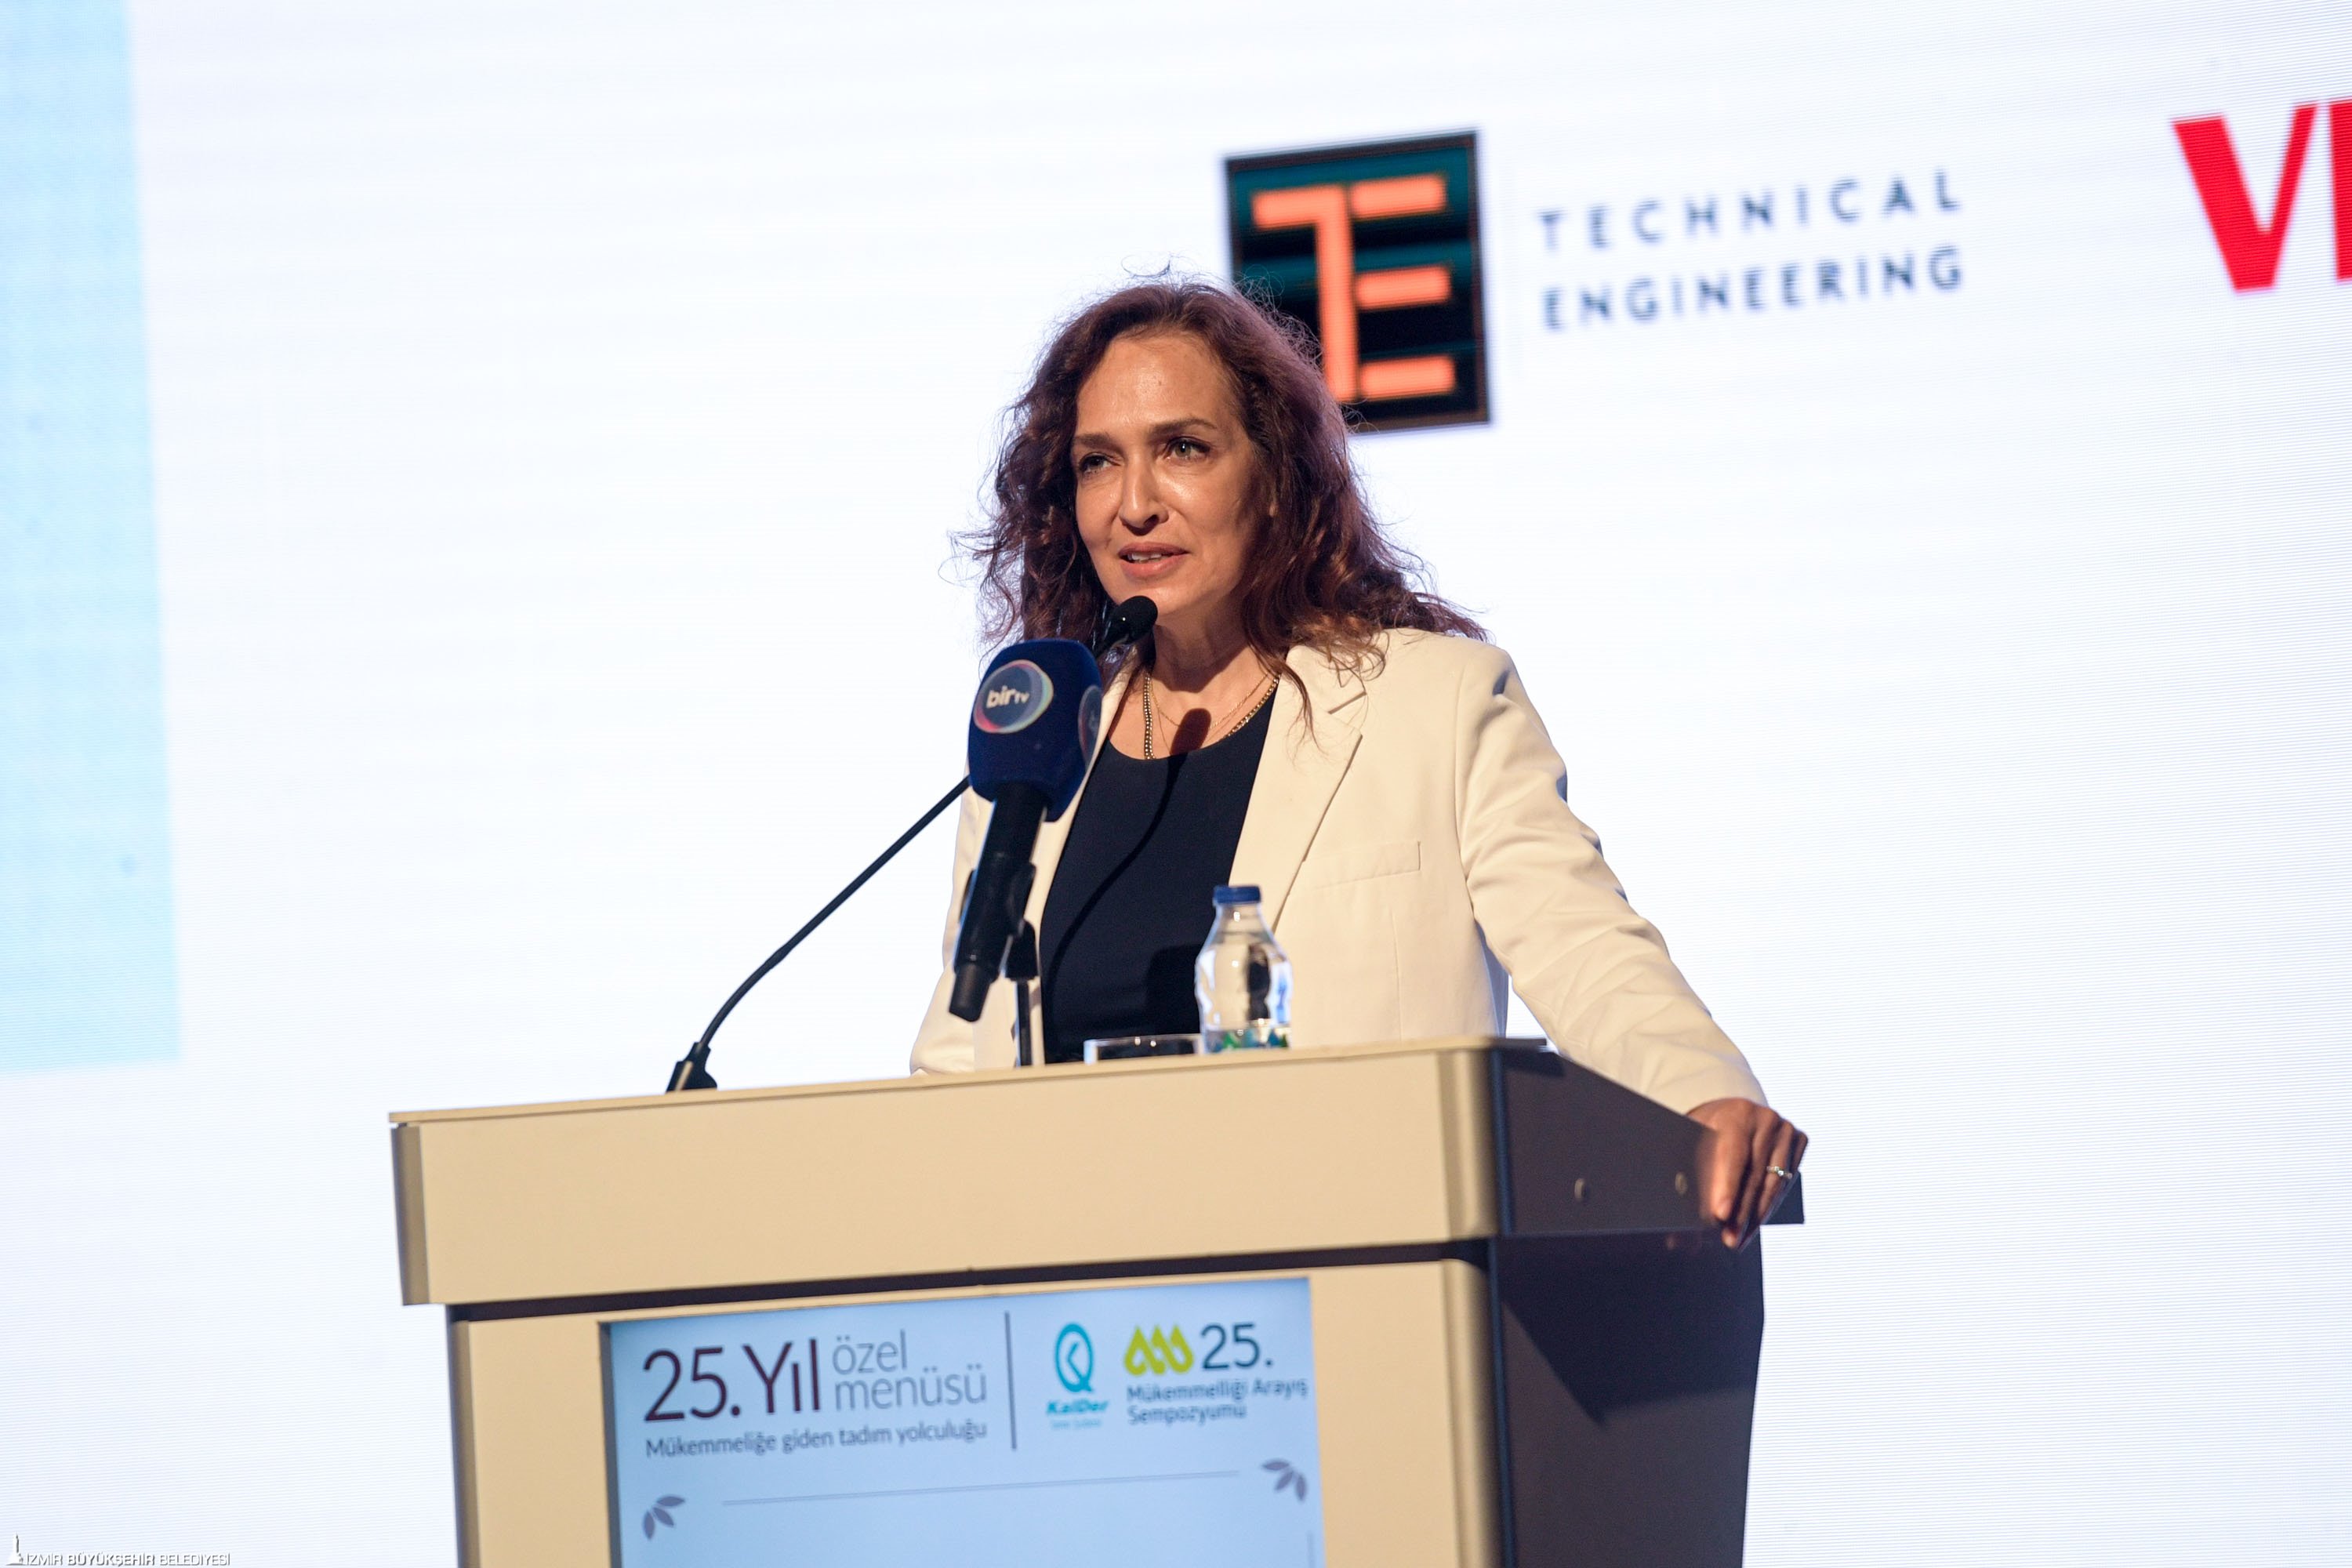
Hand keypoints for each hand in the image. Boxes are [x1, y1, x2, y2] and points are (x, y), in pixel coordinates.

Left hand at [1687, 1098, 1807, 1248]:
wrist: (1732, 1113)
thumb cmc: (1704, 1131)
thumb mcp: (1690, 1142)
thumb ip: (1684, 1175)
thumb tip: (1674, 1234)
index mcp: (1736, 1113)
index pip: (1732, 1155)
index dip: (1727, 1187)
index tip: (1720, 1215)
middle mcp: (1765, 1118)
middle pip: (1754, 1175)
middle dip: (1740, 1213)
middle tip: (1728, 1240)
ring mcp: (1786, 1128)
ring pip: (1772, 1184)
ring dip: (1755, 1217)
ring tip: (1738, 1241)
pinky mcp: (1799, 1139)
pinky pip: (1785, 1183)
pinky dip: (1768, 1206)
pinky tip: (1753, 1225)